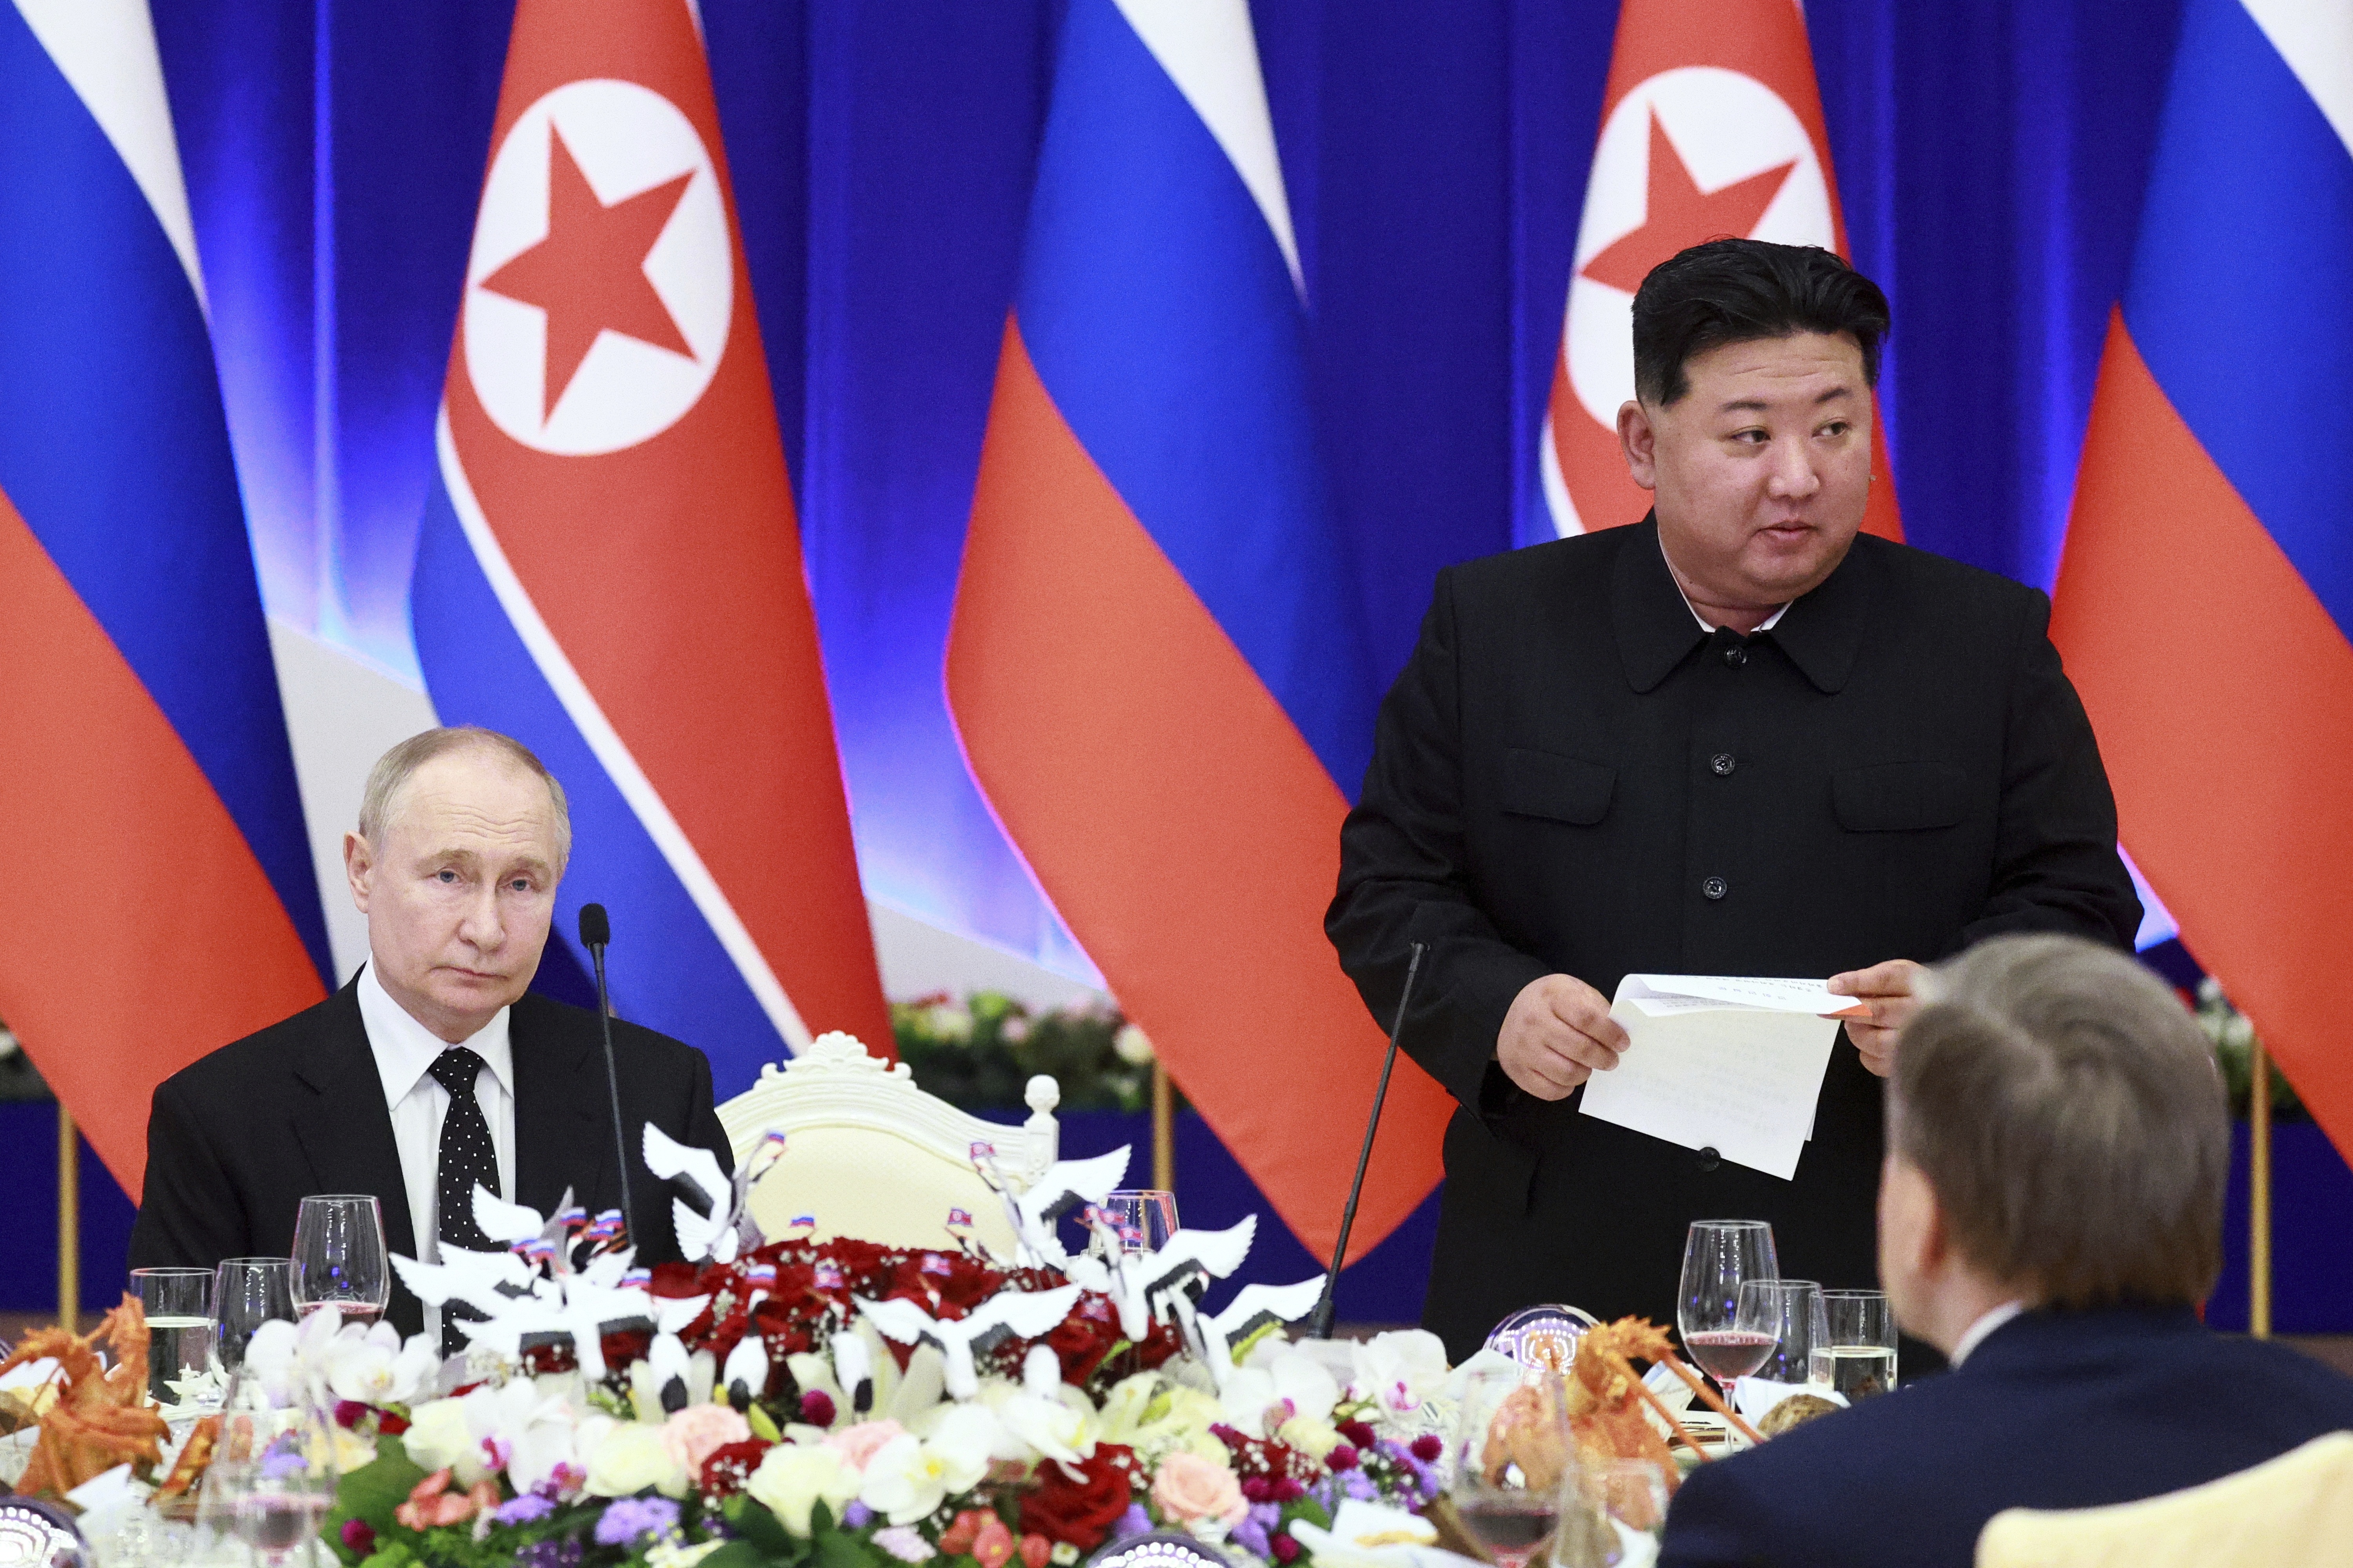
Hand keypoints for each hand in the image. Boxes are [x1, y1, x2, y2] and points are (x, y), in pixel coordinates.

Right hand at [1497, 974, 1629, 1099]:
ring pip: (1567, 1073)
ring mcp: (1523, 1048)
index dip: (1610, 1034)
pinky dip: (1566, 1088)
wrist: (1511, 1010)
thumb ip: (1597, 1008)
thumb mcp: (1574, 990)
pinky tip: (1569, 1076)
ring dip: (1585, 1073)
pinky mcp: (1517, 1070)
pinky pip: (1550, 1090)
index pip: (1587, 1018)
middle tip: (1611, 1059)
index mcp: (1552, 996)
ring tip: (1587, 1066)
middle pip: (1580, 1048)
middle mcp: (1534, 1021)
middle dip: (1604, 1058)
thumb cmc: (1550, 1003)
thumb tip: (1618, 1033)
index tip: (1623, 1043)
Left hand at [1827, 959, 1925, 1076]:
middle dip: (1849, 1010)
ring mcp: (1921, 1041)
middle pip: (1879, 1011)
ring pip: (1876, 1041)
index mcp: (1921, 984)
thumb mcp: (1904, 976)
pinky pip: (1879, 1063)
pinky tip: (1870, 1044)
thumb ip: (1873, 980)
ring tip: (1855, 1025)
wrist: (1957, 1022)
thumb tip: (1838, 989)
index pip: (1886, 980)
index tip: (1833, 986)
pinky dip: (1866, 1054)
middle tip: (1832, 1009)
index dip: (1856, 983)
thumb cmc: (1923, 996)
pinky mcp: (1913, 1064)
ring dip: (1857, 1032)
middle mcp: (1924, 1013)